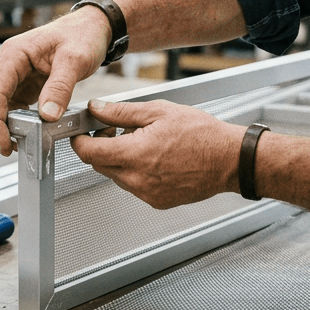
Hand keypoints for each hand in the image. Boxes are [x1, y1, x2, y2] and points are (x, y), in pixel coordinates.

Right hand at [0, 7, 110, 154]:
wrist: (90, 27)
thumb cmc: (81, 35)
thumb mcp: (75, 60)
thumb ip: (60, 88)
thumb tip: (47, 116)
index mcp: (14, 54)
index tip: (4, 142)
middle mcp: (5, 63)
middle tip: (5, 149)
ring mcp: (10, 74)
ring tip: (13, 145)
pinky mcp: (19, 84)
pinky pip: (5, 106)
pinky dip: (8, 122)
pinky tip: (22, 132)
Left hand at [70, 99, 245, 208]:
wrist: (229, 160)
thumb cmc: (202, 135)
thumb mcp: (159, 111)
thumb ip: (121, 112)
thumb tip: (97, 109)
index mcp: (135, 154)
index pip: (88, 153)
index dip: (79, 141)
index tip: (80, 132)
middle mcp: (137, 178)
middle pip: (99, 164)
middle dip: (100, 146)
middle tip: (114, 130)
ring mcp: (147, 193)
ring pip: (116, 175)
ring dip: (119, 159)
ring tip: (143, 142)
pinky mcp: (156, 201)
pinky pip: (133, 186)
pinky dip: (135, 172)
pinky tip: (154, 158)